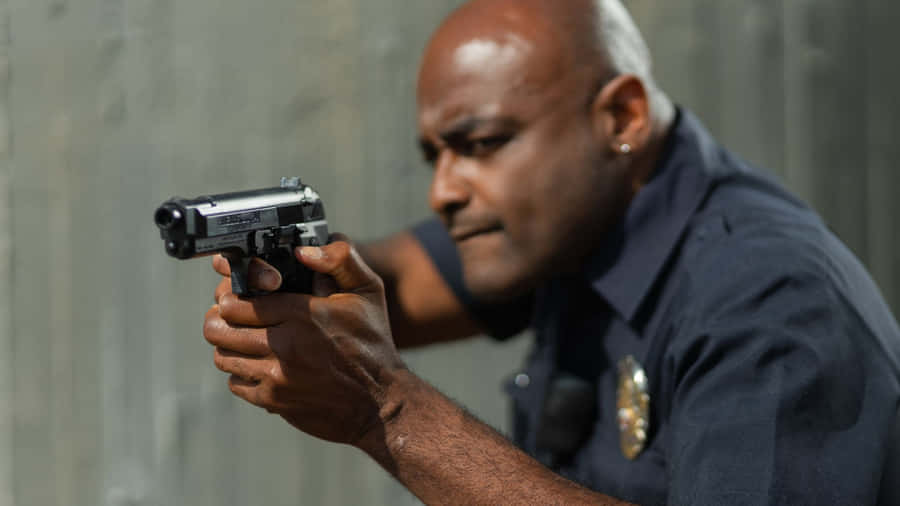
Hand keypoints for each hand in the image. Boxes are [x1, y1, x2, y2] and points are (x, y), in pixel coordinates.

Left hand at [203, 240, 405, 445]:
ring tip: (241, 339)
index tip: (236, 296)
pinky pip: (236, 384)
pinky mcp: (274, 401)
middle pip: (219, 329)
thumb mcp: (368, 291)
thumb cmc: (372, 342)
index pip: (237, 302)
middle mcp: (285, 345)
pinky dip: (241, 374)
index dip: (231, 296)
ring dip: (228, 346)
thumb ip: (340, 258)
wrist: (381, 401)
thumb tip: (303, 252)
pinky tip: (258, 365)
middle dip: (219, 319)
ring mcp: (277, 376)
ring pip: (223, 356)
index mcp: (303, 314)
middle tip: (227, 317)